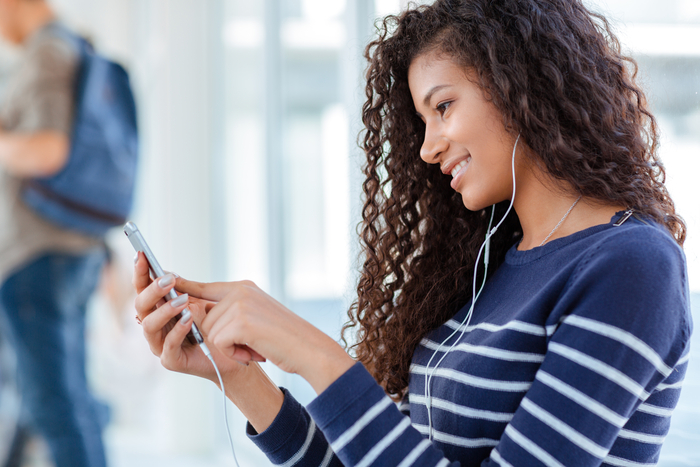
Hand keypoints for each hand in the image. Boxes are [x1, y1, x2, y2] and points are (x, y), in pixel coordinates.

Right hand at [132, 252, 256, 383]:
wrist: (236, 350)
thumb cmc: (217, 324)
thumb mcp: (202, 302)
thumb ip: (186, 290)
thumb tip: (169, 273)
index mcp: (159, 309)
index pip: (143, 289)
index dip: (140, 272)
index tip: (142, 255)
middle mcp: (155, 326)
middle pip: (141, 305)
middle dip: (153, 290)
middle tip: (169, 280)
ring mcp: (160, 344)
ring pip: (149, 325)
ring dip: (165, 310)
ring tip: (183, 301)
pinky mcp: (171, 360)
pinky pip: (168, 345)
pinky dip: (178, 330)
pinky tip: (189, 319)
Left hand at [176, 279, 355, 393]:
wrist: (309, 348)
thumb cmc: (285, 338)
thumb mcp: (256, 317)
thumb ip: (230, 312)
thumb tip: (196, 314)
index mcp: (243, 288)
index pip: (204, 286)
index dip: (183, 287)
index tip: (164, 279)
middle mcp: (240, 291)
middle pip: (203, 316)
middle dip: (220, 338)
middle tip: (250, 344)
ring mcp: (240, 304)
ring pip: (209, 332)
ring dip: (229, 348)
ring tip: (255, 347)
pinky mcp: (240, 321)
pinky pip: (218, 343)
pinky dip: (234, 354)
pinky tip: (253, 352)